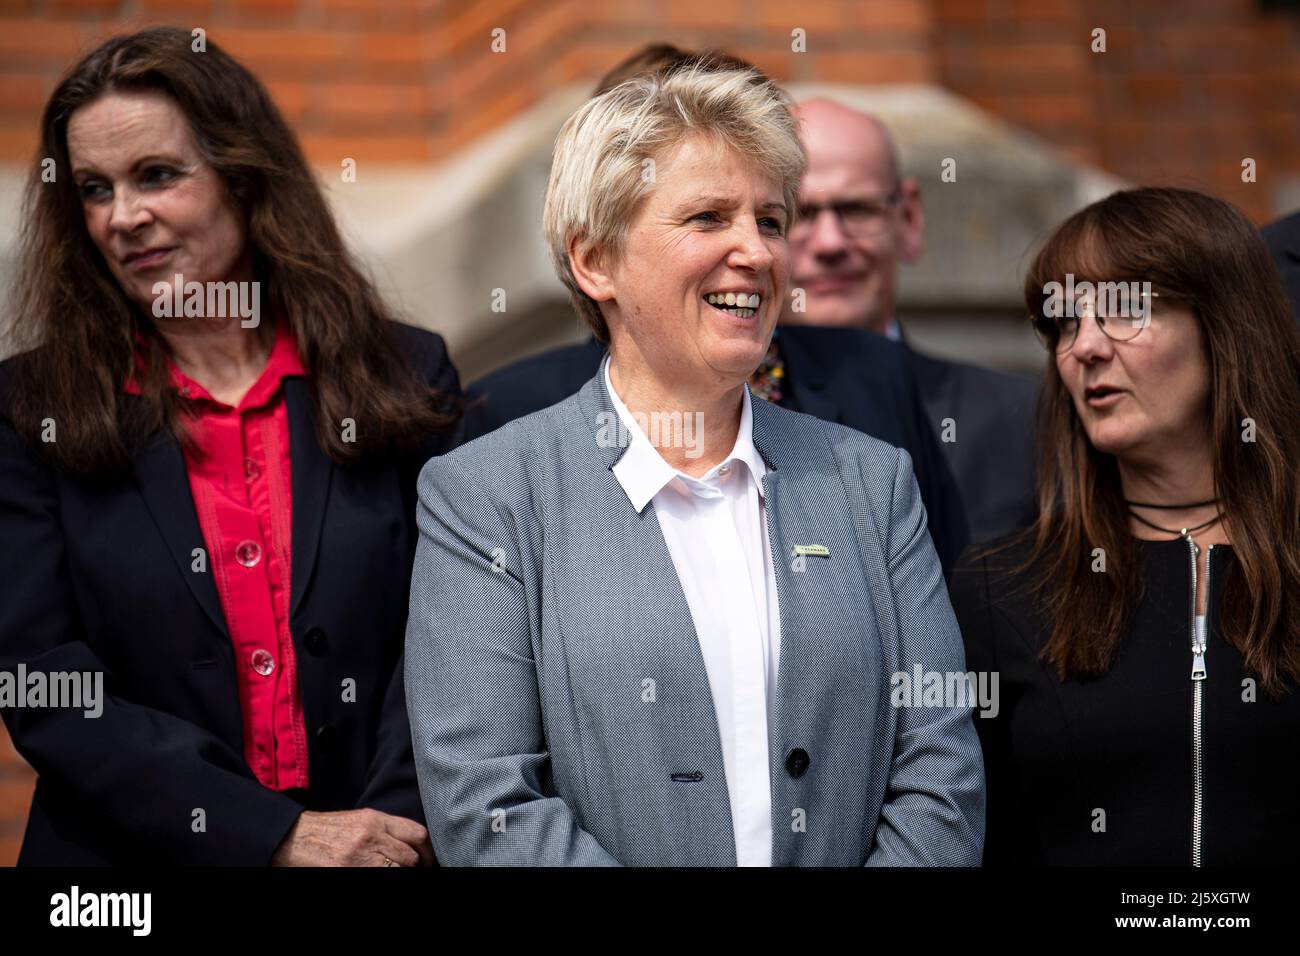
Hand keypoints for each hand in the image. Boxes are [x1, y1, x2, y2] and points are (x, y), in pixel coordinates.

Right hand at [270, 808, 435, 866]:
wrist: (292, 837)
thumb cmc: (328, 831)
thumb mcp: (360, 821)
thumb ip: (386, 830)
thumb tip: (412, 847)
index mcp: (376, 819)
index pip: (417, 834)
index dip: (428, 852)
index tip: (428, 862)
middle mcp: (371, 835)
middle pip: (409, 858)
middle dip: (413, 868)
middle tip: (410, 871)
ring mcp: (359, 855)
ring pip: (397, 870)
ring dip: (399, 874)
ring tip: (392, 873)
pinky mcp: (347, 870)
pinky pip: (377, 877)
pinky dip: (382, 878)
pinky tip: (376, 875)